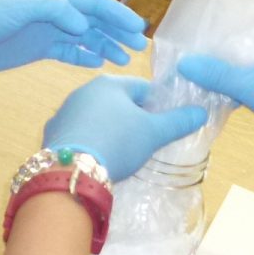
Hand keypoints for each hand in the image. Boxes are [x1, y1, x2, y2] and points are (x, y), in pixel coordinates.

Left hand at [43, 75, 205, 181]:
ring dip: (109, 130)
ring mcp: (64, 112)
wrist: (72, 170)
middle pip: (118, 101)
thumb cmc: (118, 142)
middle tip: (144, 141)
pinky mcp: (52, 134)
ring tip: (120, 153)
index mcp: (110, 83)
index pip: (143, 88)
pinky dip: (89, 142)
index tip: (162, 125)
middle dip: (132, 118)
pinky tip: (97, 159)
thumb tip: (202, 112)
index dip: (156, 105)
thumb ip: (178, 121)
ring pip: (96, 117)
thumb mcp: (153, 133)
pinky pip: (78, 134)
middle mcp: (84, 91)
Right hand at [176, 29, 253, 202]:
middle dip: (206, 69)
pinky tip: (218, 107)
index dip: (198, 51)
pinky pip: (251, 89)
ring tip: (190, 97)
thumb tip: (182, 61)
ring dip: (220, 85)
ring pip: (239, 75)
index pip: (223, 37)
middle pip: (229, 56)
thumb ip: (219, 74)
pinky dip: (235, 96)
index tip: (171, 66)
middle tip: (174, 85)